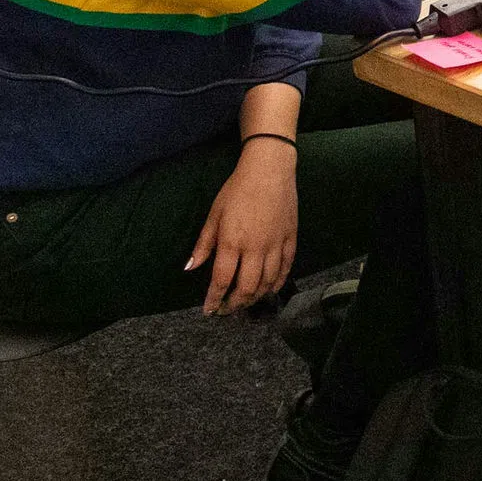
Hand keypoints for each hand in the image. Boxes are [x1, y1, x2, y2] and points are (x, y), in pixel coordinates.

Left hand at [188, 142, 297, 315]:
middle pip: (247, 288)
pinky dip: (278, 283)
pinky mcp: (291, 239)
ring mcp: (276, 245)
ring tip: (246, 302)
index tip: (209, 310)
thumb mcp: (214, 214)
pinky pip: (286, 268)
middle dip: (235, 304)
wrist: (269, 170)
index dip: (214, 299)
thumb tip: (190, 268)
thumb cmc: (237, 189)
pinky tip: (270, 289)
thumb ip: (203, 244)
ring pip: (268, 282)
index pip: (222, 280)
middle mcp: (255, 248)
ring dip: (256, 297)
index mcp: (232, 242)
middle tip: (227, 310)